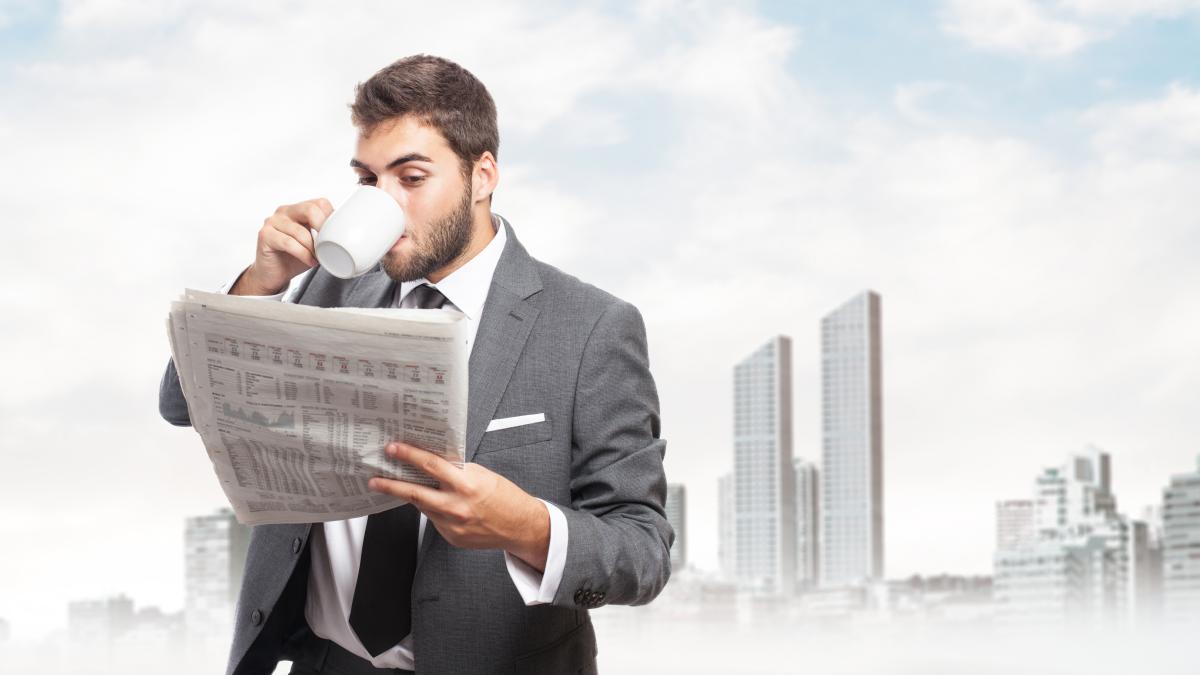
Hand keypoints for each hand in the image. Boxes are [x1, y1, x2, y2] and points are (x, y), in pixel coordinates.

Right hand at [231, 198, 332, 294]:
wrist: (273, 274)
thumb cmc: (294, 258)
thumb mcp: (314, 243)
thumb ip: (324, 234)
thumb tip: (347, 235)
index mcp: (298, 209)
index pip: (319, 203)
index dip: (331, 218)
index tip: (337, 235)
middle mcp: (284, 212)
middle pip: (310, 209)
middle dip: (323, 228)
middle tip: (329, 244)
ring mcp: (272, 222)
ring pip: (300, 231)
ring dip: (313, 248)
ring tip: (318, 258)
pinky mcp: (265, 235)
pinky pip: (289, 243)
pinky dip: (303, 254)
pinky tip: (309, 261)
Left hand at [367, 442, 550, 571]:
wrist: (520, 526)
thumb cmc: (505, 497)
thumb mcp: (481, 475)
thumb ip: (457, 471)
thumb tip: (433, 464)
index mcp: (466, 484)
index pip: (430, 466)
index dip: (409, 455)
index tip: (393, 449)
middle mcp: (456, 506)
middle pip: (414, 492)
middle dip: (391, 485)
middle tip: (375, 479)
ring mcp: (452, 524)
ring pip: (423, 507)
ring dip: (411, 496)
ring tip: (397, 487)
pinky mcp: (451, 536)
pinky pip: (435, 520)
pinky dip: (433, 510)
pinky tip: (437, 505)